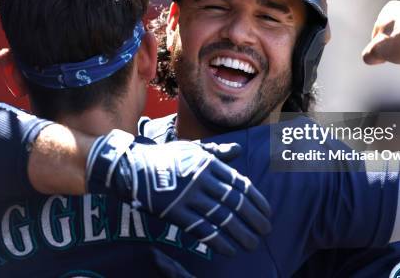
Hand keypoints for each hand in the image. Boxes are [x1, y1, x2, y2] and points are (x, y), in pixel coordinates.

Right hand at [87, 132, 270, 255]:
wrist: (132, 167)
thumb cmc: (165, 158)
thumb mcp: (193, 149)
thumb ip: (217, 153)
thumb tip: (238, 150)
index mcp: (208, 164)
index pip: (239, 184)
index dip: (256, 200)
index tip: (267, 212)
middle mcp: (201, 180)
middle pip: (235, 203)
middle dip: (254, 219)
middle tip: (265, 230)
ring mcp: (188, 197)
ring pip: (221, 218)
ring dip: (240, 233)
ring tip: (252, 244)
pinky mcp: (175, 213)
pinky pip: (202, 229)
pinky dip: (218, 241)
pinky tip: (230, 249)